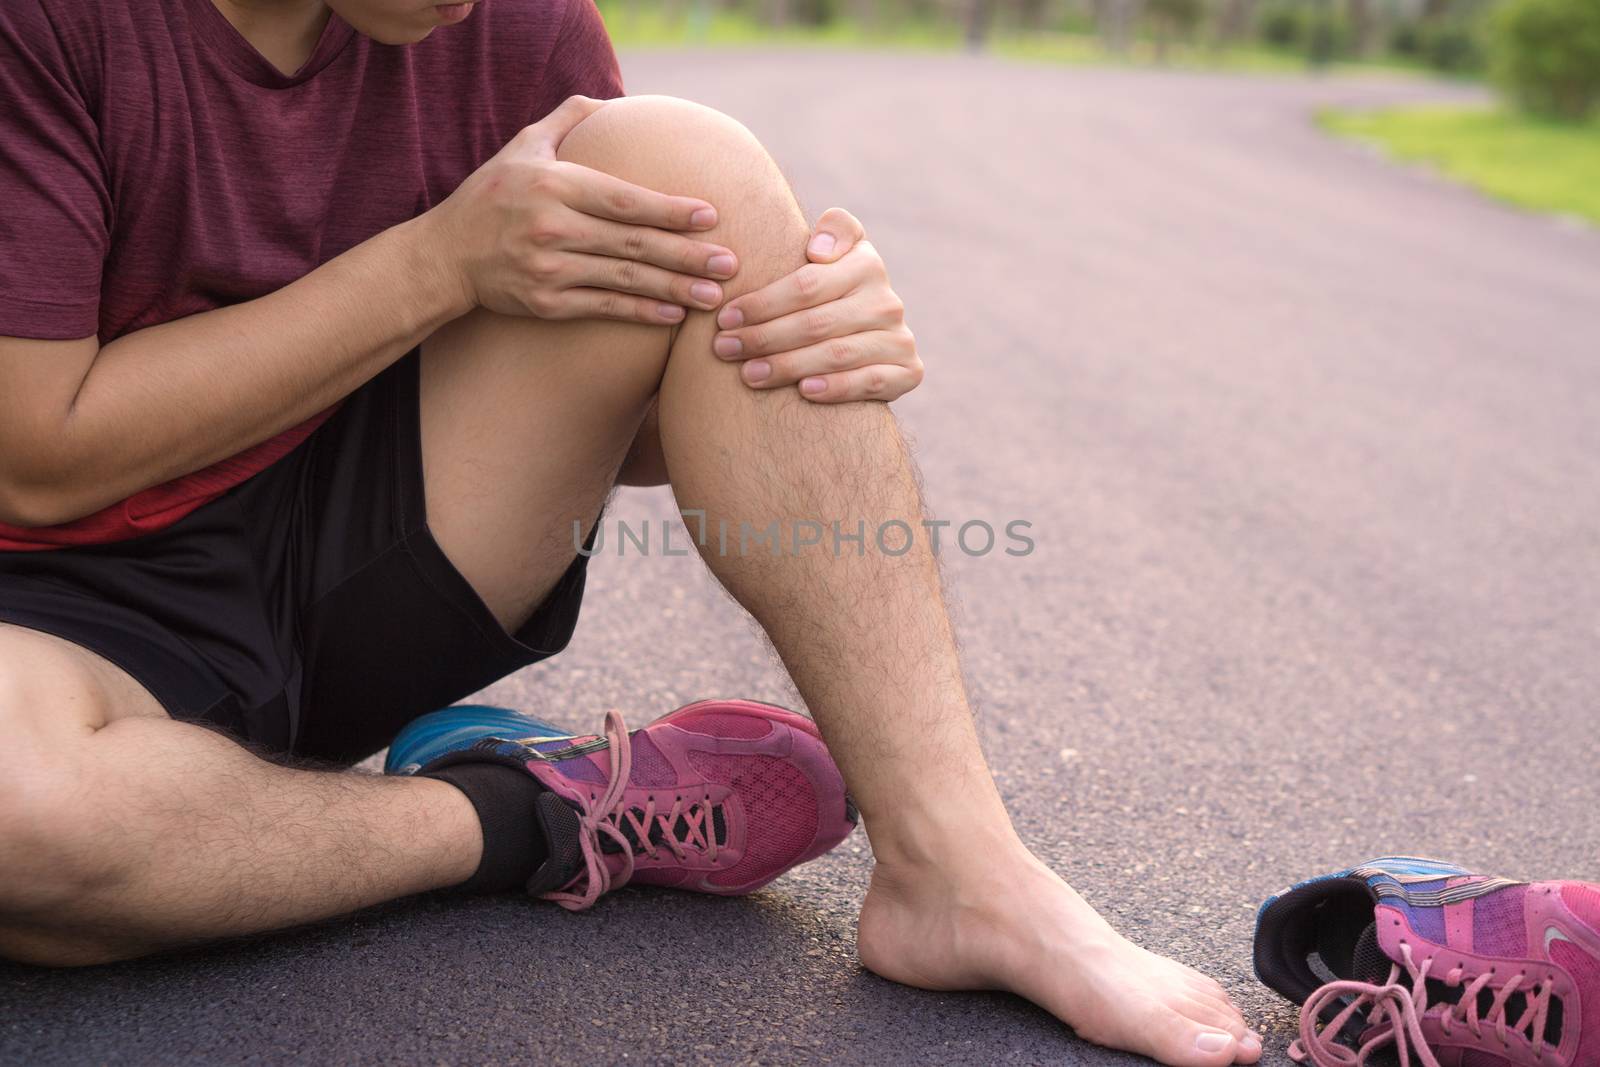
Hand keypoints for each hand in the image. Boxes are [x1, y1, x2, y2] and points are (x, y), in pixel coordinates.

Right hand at [426, 96, 739, 323]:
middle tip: (730, 263)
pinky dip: (640, 313)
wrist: (445, 255)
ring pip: (624, 280)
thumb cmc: (492, 196)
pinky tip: (673, 316)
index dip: (669, 210)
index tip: (711, 216)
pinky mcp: (545, 303)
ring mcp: (549, 268)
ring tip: (714, 296)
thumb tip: (612, 102)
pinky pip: (603, 307)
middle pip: (633, 243)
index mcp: (554, 185)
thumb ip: (568, 119)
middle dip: (686, 255)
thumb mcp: (523, 146)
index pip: (623, 199)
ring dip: (674, 289)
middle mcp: (552, 227)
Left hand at [712, 208, 921, 402]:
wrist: (864, 337)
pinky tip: (804, 391)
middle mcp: (887, 300)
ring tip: (748, 374)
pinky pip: (870, 382)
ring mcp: (899, 338)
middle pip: (816, 322)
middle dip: (763, 337)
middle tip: (724, 349)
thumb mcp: (831, 253)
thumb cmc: (826, 293)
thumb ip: (833, 230)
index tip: (725, 318)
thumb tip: (819, 250)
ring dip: (788, 366)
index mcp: (866, 264)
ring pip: (837, 353)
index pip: (806, 285)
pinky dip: (837, 387)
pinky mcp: (909, 371)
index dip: (762, 303)